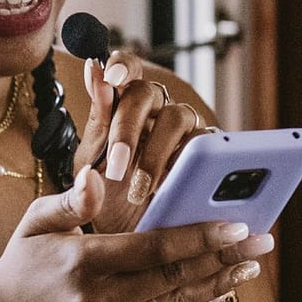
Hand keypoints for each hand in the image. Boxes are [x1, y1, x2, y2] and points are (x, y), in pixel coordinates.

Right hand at [0, 168, 273, 301]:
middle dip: (225, 258)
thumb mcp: (36, 223)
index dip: (199, 237)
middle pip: (176, 278)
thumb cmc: (23, 264)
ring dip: (220, 284)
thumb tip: (100, 177)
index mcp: (82, 263)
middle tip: (263, 240)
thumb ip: (72, 200)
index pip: (153, 249)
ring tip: (251, 266)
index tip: (236, 224)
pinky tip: (221, 289)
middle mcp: (99, 300)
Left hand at [73, 51, 209, 234]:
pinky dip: (189, 165)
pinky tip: (172, 187)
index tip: (112, 77)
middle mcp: (158, 109)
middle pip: (149, 93)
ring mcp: (186, 129)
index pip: (127, 70)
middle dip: (128, 129)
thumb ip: (97, 119)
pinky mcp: (210, 155)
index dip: (123, 65)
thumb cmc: (106, 192)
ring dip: (156, 153)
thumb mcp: (92, 160)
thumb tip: (94, 69)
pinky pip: (207, 148)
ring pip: (179, 117)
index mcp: (125, 104)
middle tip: (116, 167)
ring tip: (140, 189)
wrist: (125, 236)